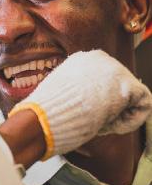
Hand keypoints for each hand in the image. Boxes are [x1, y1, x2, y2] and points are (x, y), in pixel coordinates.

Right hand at [10, 50, 151, 157]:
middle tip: (93, 121)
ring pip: (131, 96)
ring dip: (118, 114)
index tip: (85, 114)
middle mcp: (99, 58)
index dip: (96, 101)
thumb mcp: (57, 92)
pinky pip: (142, 104)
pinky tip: (110, 126)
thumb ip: (75, 89)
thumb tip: (85, 102)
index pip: (101, 79)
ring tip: (99, 125)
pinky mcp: (127, 86)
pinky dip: (129, 121)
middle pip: (119, 85)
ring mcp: (115, 69)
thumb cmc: (45, 112)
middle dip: (110, 106)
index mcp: (80, 59)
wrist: (43, 117)